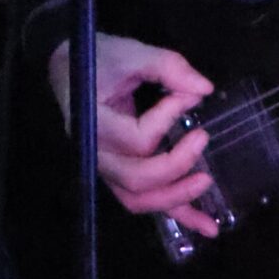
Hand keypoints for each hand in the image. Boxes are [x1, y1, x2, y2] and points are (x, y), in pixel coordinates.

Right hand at [48, 31, 219, 234]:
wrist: (70, 66)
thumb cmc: (100, 59)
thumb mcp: (132, 53)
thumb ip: (168, 67)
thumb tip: (203, 90)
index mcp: (94, 122)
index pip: (136, 138)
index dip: (167, 119)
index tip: (187, 96)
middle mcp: (96, 153)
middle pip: (136, 178)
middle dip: (175, 165)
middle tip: (202, 138)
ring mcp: (106, 167)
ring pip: (137, 199)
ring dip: (176, 199)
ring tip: (207, 184)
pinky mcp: (119, 173)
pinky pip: (144, 201)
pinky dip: (177, 214)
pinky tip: (207, 226)